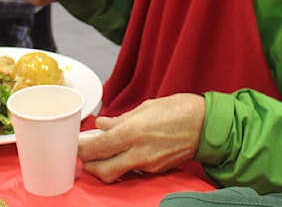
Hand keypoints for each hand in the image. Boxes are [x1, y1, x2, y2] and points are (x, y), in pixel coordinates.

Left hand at [79, 94, 205, 183]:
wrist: (207, 125)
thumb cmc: (178, 109)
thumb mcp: (146, 107)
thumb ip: (121, 119)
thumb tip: (102, 124)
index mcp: (132, 132)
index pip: (97, 148)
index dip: (81, 149)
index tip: (74, 145)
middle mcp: (138, 152)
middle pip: (102, 170)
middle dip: (89, 164)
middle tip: (83, 154)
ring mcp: (148, 165)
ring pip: (116, 174)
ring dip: (104, 166)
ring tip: (101, 153)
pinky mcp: (156, 171)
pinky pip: (132, 171)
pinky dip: (122, 165)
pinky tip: (122, 153)